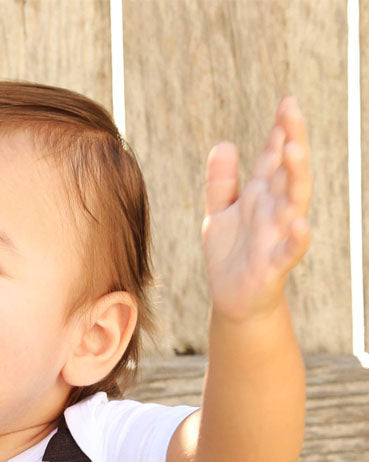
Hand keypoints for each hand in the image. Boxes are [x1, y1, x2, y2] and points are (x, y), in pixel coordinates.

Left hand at [202, 97, 311, 322]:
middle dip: (292, 142)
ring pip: (294, 202)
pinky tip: (300, 224)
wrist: (232, 300)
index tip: (286, 102)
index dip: (281, 131)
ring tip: (293, 150)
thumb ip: (221, 182)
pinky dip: (297, 239)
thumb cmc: (229, 255)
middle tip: (291, 112)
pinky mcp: (275, 266)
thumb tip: (224, 144)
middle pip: (288, 171)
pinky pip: (291, 251)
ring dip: (296, 177)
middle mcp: (274, 211)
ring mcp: (277, 236)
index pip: (273, 157)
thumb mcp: (219, 213)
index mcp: (260, 195)